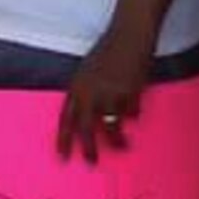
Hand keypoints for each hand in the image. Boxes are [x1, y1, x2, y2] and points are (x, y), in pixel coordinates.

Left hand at [57, 33, 153, 162]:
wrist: (129, 35)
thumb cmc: (110, 49)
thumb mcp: (89, 71)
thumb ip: (87, 92)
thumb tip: (92, 114)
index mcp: (76, 86)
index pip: (65, 119)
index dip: (64, 139)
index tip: (63, 156)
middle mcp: (90, 92)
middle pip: (85, 128)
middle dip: (88, 148)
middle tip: (91, 162)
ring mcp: (109, 94)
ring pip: (110, 126)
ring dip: (116, 140)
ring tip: (122, 147)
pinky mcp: (129, 94)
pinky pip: (130, 113)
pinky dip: (133, 114)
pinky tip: (136, 113)